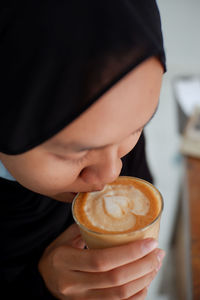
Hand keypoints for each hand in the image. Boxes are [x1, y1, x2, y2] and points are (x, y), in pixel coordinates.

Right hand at [38, 224, 164, 299]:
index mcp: (64, 261)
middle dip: (143, 265)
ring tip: (156, 263)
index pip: (101, 260)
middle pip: (115, 280)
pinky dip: (138, 293)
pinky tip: (146, 279)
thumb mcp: (65, 238)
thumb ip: (87, 228)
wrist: (43, 279)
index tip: (149, 242)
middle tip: (157, 252)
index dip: (129, 252)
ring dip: (144, 279)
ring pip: (120, 296)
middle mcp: (72, 285)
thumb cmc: (57, 254)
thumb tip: (117, 217)